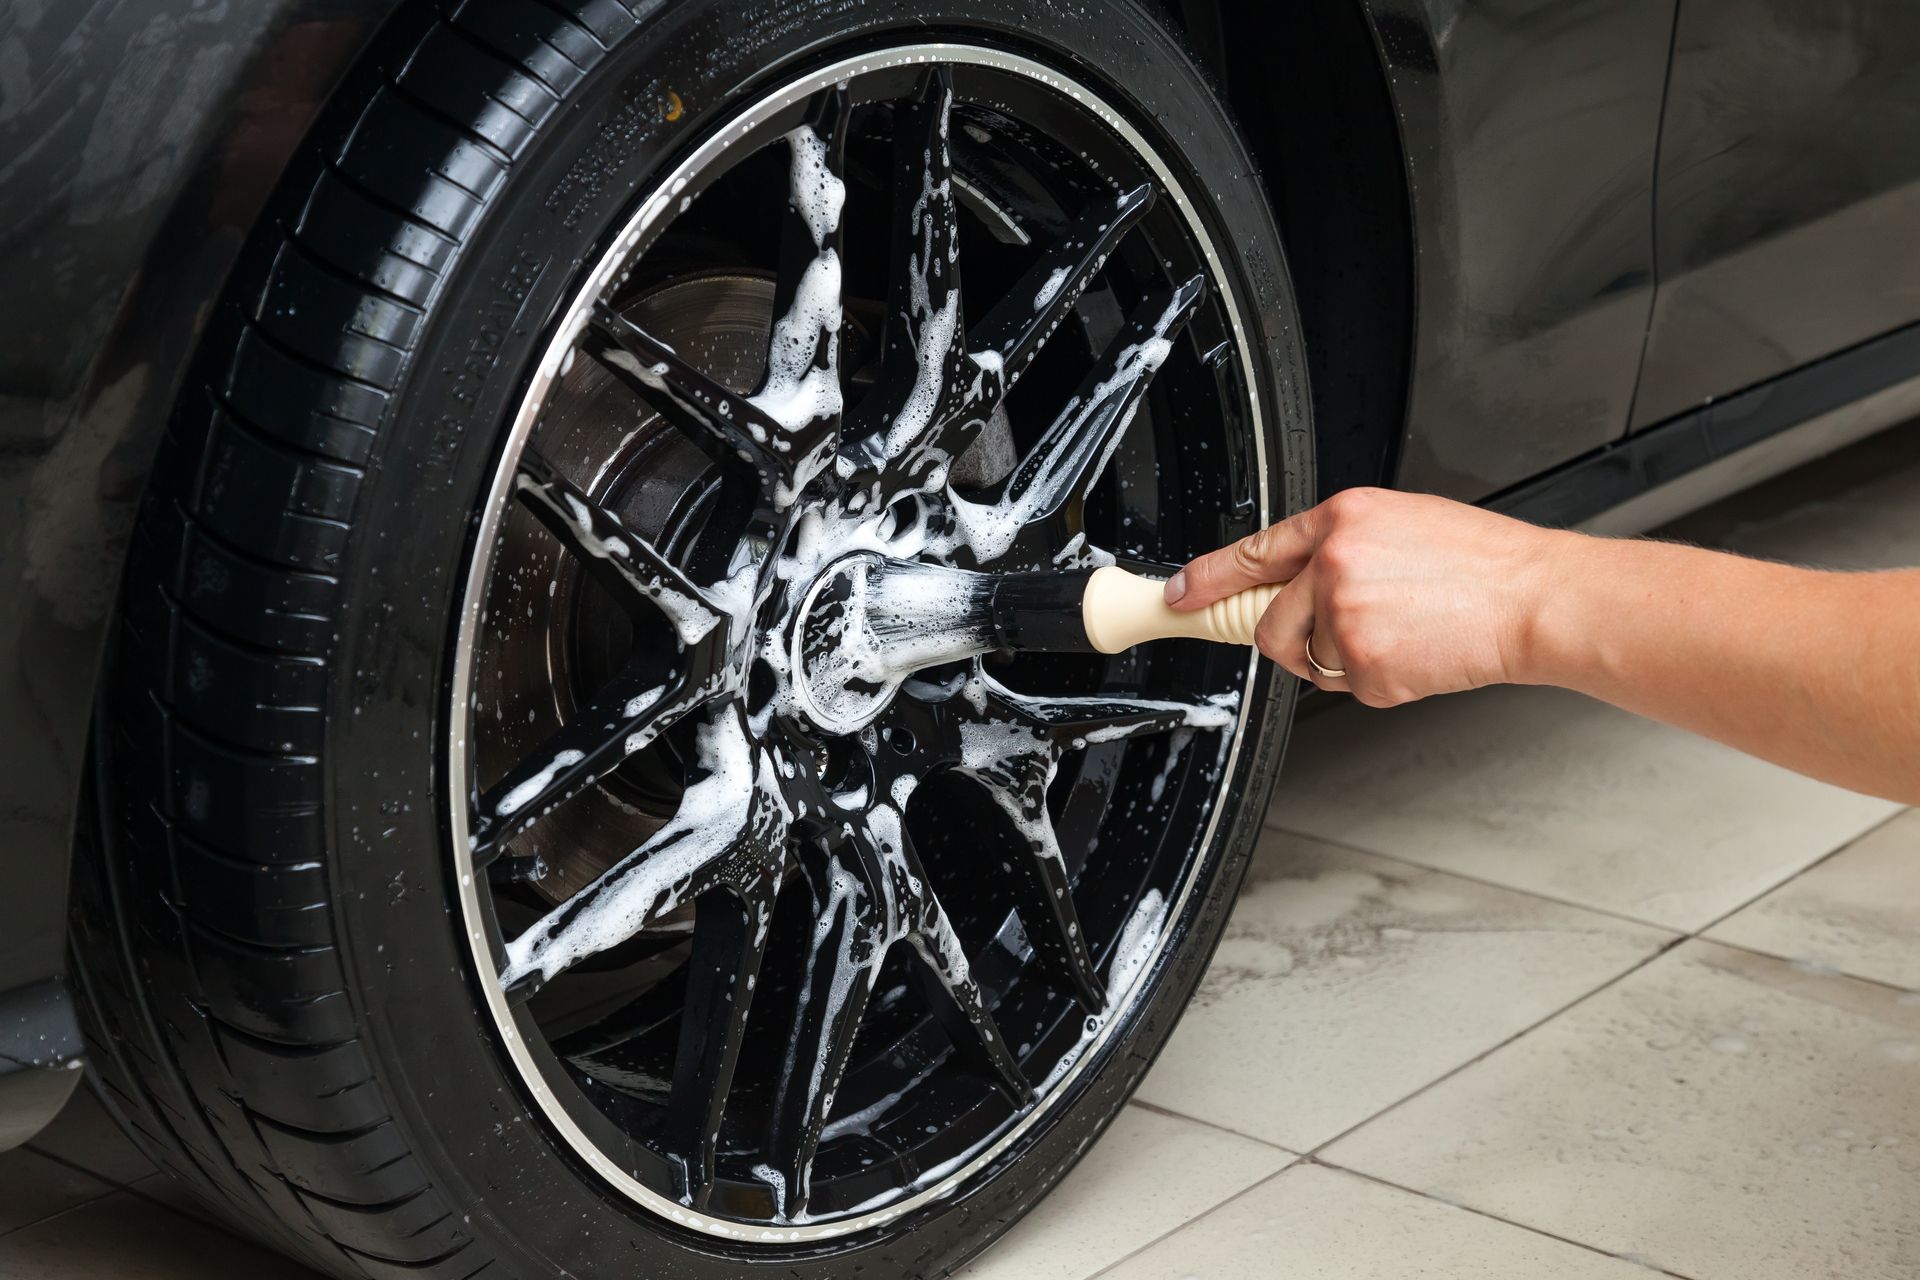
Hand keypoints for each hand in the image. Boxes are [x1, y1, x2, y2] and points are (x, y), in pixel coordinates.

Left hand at [1164, 487, 1568, 705]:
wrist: (1533, 599)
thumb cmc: (1479, 563)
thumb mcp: (1400, 522)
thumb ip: (1338, 545)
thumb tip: (1292, 577)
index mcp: (1342, 519)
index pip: (1252, 552)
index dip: (1206, 579)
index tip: (1176, 597)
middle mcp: (1334, 565)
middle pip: (1269, 624)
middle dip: (1289, 638)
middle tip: (1335, 632)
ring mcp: (1347, 618)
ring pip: (1309, 660)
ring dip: (1344, 658)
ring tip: (1401, 630)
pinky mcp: (1367, 667)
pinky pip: (1347, 686)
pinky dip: (1378, 679)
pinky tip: (1415, 651)